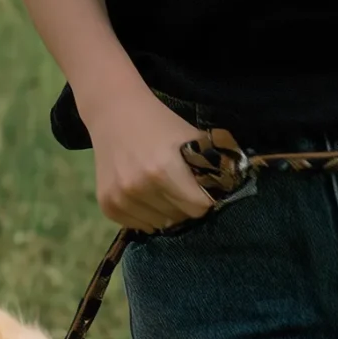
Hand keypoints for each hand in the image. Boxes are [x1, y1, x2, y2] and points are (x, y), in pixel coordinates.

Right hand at [81, 85, 216, 230]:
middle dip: (184, 205)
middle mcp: (140, 187)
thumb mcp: (191, 137)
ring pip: (159, 224)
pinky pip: (137, 225)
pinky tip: (144, 194)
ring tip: (160, 189)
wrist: (114, 113)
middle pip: (179, 218)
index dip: (204, 199)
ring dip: (165, 212)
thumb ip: (212, 164)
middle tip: (179, 187)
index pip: (198, 208)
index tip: (201, 190)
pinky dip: (145, 215)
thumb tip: (230, 190)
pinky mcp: (107, 204)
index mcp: (164, 169)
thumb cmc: (159, 123)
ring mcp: (121, 197)